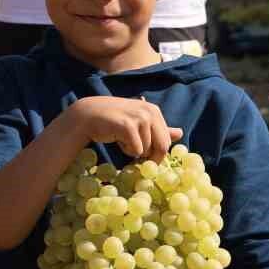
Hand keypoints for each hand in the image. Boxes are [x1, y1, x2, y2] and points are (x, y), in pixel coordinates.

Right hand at [66, 97, 182, 162]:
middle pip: (162, 147)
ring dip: (134, 150)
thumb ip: (158, 128)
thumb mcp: (138, 122)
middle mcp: (150, 112)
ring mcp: (139, 118)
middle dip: (149, 157)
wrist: (88, 115)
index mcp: (154, 111)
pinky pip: (136, 150)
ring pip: (146, 150)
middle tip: (134, 153)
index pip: (166, 141)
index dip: (156, 153)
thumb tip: (180, 133)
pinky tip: (117, 138)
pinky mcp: (128, 126)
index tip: (145, 155)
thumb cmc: (114, 120)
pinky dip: (126, 150)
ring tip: (122, 138)